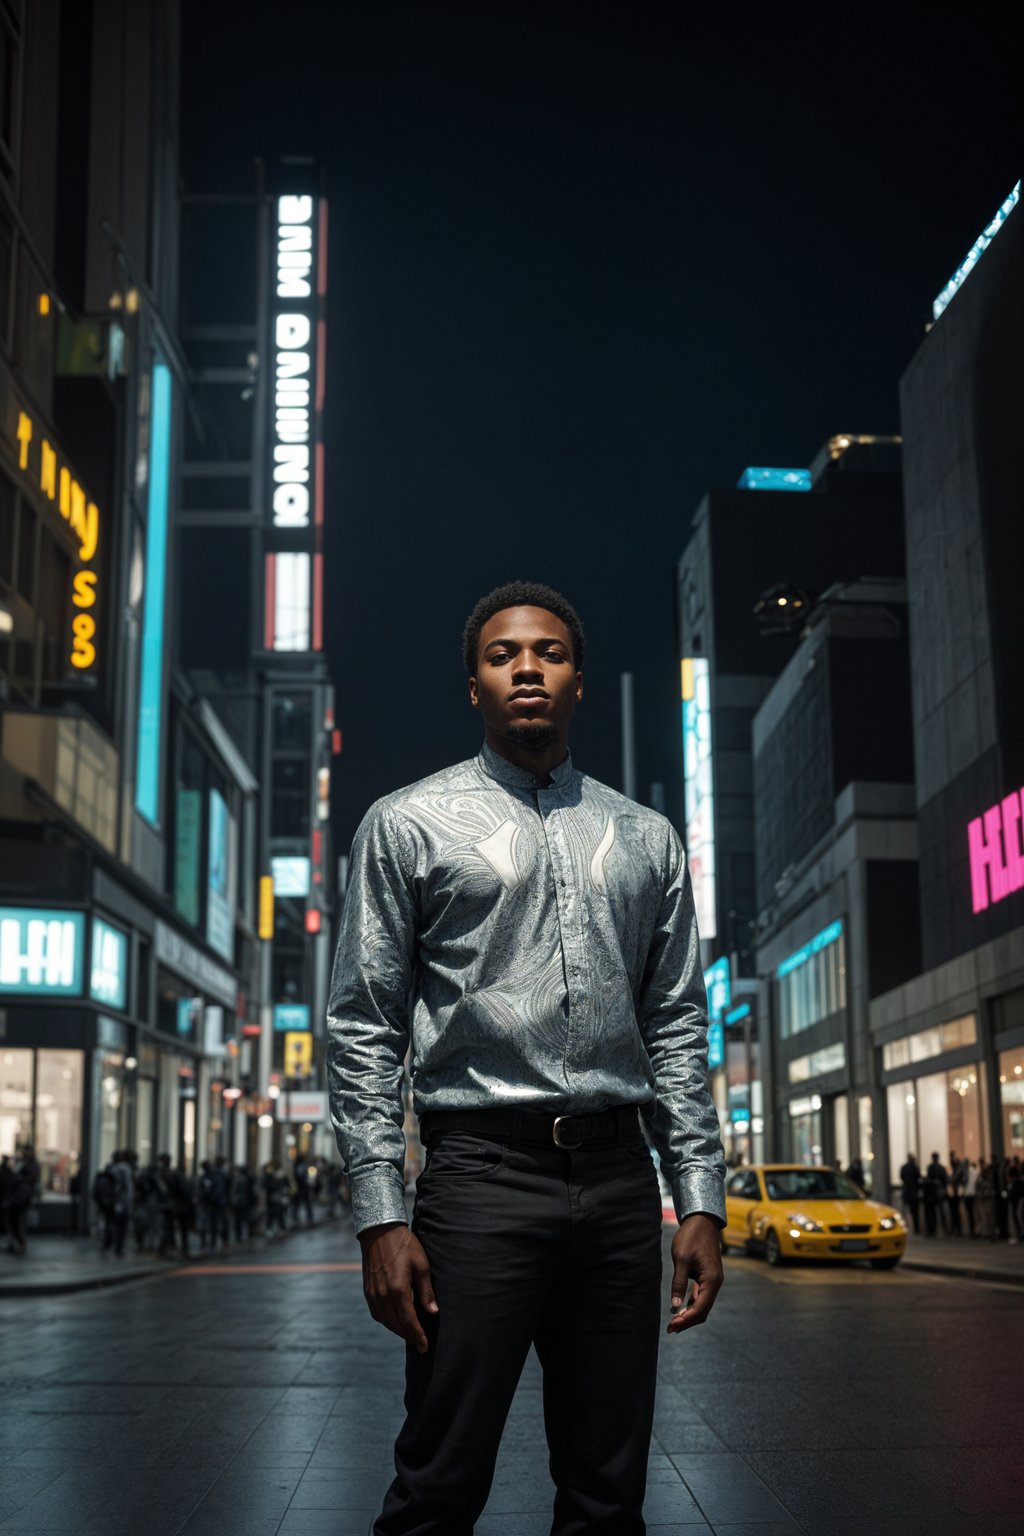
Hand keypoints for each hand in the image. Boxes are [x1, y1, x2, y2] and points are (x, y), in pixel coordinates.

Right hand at [358, 1222, 437, 1352]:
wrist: (379, 1231)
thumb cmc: (404, 1245)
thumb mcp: (421, 1264)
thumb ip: (427, 1291)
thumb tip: (433, 1312)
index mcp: (398, 1290)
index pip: (409, 1322)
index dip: (417, 1336)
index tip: (425, 1346)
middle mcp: (383, 1296)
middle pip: (397, 1325)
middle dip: (409, 1337)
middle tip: (421, 1345)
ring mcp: (373, 1294)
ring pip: (386, 1322)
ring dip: (398, 1331)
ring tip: (410, 1335)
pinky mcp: (368, 1291)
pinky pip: (377, 1314)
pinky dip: (387, 1322)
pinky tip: (396, 1321)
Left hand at [667, 1212, 723, 1333]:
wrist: (702, 1220)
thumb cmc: (691, 1237)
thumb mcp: (682, 1258)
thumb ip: (679, 1282)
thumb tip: (675, 1305)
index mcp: (712, 1280)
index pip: (701, 1308)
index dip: (686, 1319)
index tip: (672, 1325)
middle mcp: (715, 1283)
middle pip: (703, 1310)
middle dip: (688, 1320)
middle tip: (671, 1328)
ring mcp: (712, 1280)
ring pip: (702, 1304)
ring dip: (689, 1314)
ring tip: (673, 1322)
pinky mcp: (707, 1276)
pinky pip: (700, 1295)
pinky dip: (691, 1303)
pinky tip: (680, 1307)